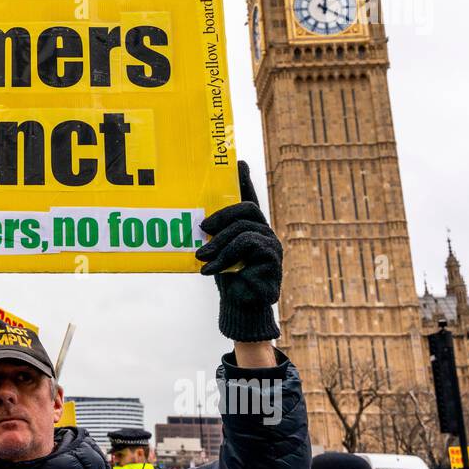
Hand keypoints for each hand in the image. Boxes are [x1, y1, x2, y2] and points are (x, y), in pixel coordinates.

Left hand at [197, 160, 281, 343]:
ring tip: (200, 258)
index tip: (239, 162)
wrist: (241, 306)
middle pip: (247, 208)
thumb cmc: (228, 278)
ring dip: (218, 243)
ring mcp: (272, 243)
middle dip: (221, 215)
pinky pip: (248, 246)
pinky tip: (210, 270)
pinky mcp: (273, 258)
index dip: (245, 180)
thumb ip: (211, 236)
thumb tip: (195, 223)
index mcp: (250, 226)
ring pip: (244, 229)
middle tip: (202, 229)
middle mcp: (264, 230)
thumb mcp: (215, 253)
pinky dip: (225, 256)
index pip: (248, 198)